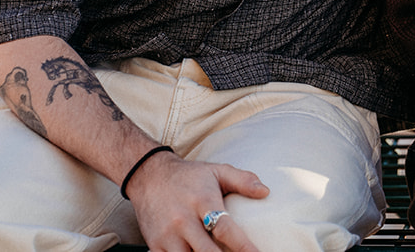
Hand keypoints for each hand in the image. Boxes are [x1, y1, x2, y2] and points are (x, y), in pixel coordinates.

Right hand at [125, 149, 269, 251]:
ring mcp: (167, 235)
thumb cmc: (189, 176)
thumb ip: (243, 180)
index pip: (224, 228)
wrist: (149, 176)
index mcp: (202, 201)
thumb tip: (265, 192)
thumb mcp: (217, 171)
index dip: (242, 246)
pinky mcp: (155, 245)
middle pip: (207, 251)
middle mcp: (183, 220)